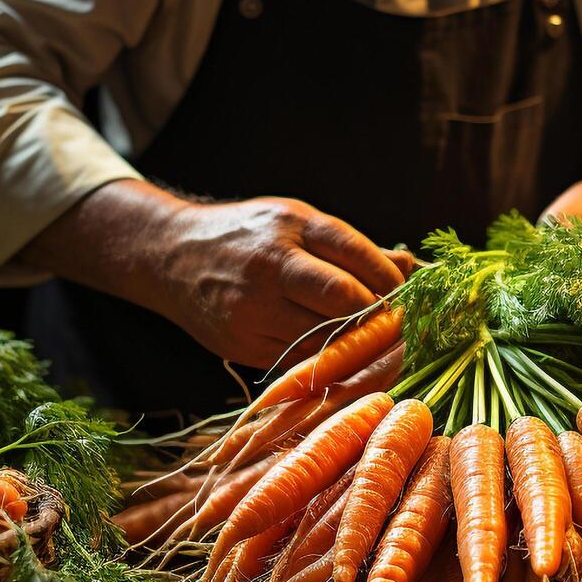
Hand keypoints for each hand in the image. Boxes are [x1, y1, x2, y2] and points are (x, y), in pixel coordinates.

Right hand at [155, 197, 406, 366]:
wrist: (170, 255)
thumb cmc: (250, 236)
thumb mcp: (298, 223)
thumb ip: (353, 248)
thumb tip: (411, 269)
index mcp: (291, 225)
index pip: (356, 254)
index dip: (391, 280)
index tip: (408, 295)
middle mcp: (270, 264)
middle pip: (344, 299)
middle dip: (377, 313)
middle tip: (393, 321)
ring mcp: (252, 307)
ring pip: (325, 336)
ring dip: (353, 341)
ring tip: (366, 337)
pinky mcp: (241, 343)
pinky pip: (298, 358)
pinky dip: (320, 356)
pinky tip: (329, 348)